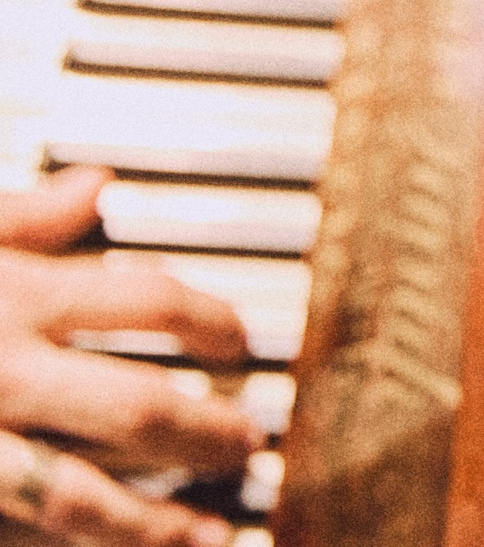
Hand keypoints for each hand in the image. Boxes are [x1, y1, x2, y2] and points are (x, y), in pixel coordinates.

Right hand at [0, 169, 257, 546]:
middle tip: (245, 449)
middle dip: (207, 435)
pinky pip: (13, 533)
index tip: (239, 344)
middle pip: (141, 409)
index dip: (214, 320)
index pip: (153, 301)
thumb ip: (19, 214)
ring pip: (80, 498)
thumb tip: (96, 186)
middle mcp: (1, 372)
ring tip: (203, 537)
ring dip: (151, 524)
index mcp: (13, 297)